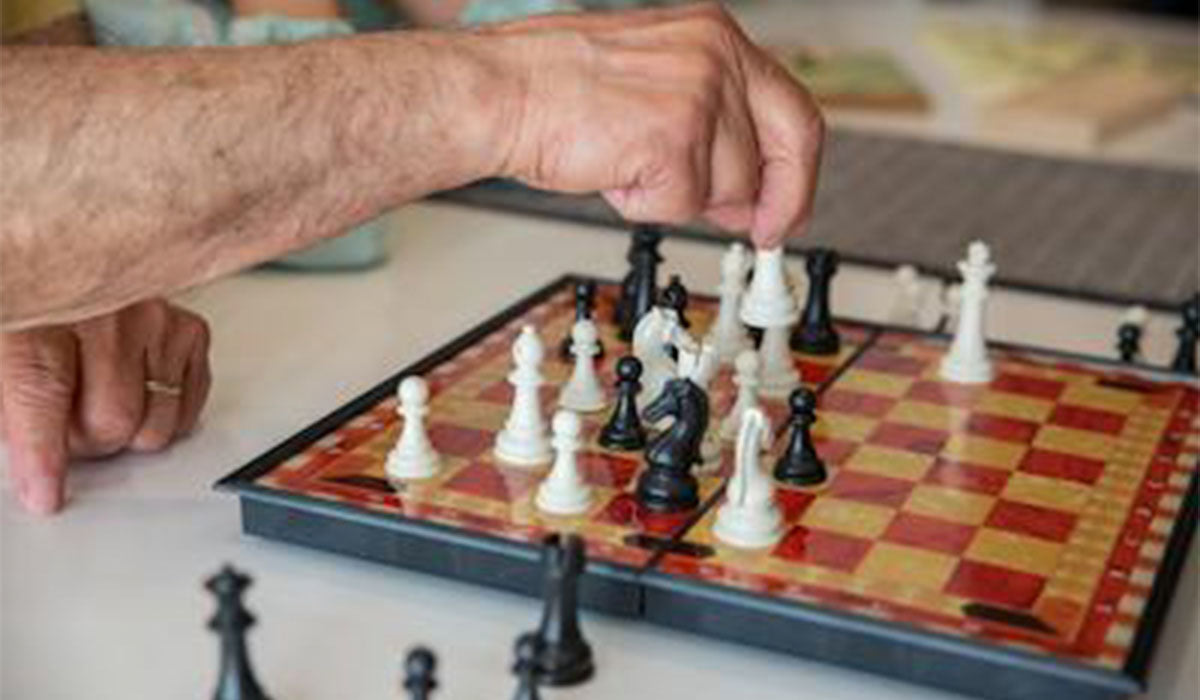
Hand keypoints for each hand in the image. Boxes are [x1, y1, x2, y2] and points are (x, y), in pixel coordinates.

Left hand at [0, 299, 211, 514]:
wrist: (74, 262)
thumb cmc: (40, 308)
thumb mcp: (6, 348)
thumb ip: (12, 401)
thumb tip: (26, 460)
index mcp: (43, 311)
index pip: (43, 391)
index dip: (43, 452)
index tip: (44, 492)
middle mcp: (107, 310)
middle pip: (113, 419)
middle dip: (88, 442)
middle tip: (67, 429)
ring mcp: (155, 318)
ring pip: (156, 423)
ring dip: (128, 431)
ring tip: (101, 403)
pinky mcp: (188, 328)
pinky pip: (188, 408)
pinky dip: (164, 414)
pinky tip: (136, 390)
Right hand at [490, 3, 823, 247]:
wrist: (500, 92)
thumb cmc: (555, 87)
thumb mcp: (656, 79)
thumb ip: (711, 121)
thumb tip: (744, 189)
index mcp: (716, 35)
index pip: (794, 111)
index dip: (797, 172)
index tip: (786, 206)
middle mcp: (716, 57)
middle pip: (781, 153)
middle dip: (773, 203)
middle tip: (760, 231)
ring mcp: (698, 97)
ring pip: (728, 188)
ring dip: (680, 197)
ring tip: (628, 165)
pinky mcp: (673, 139)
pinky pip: (682, 205)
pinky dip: (645, 205)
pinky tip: (613, 173)